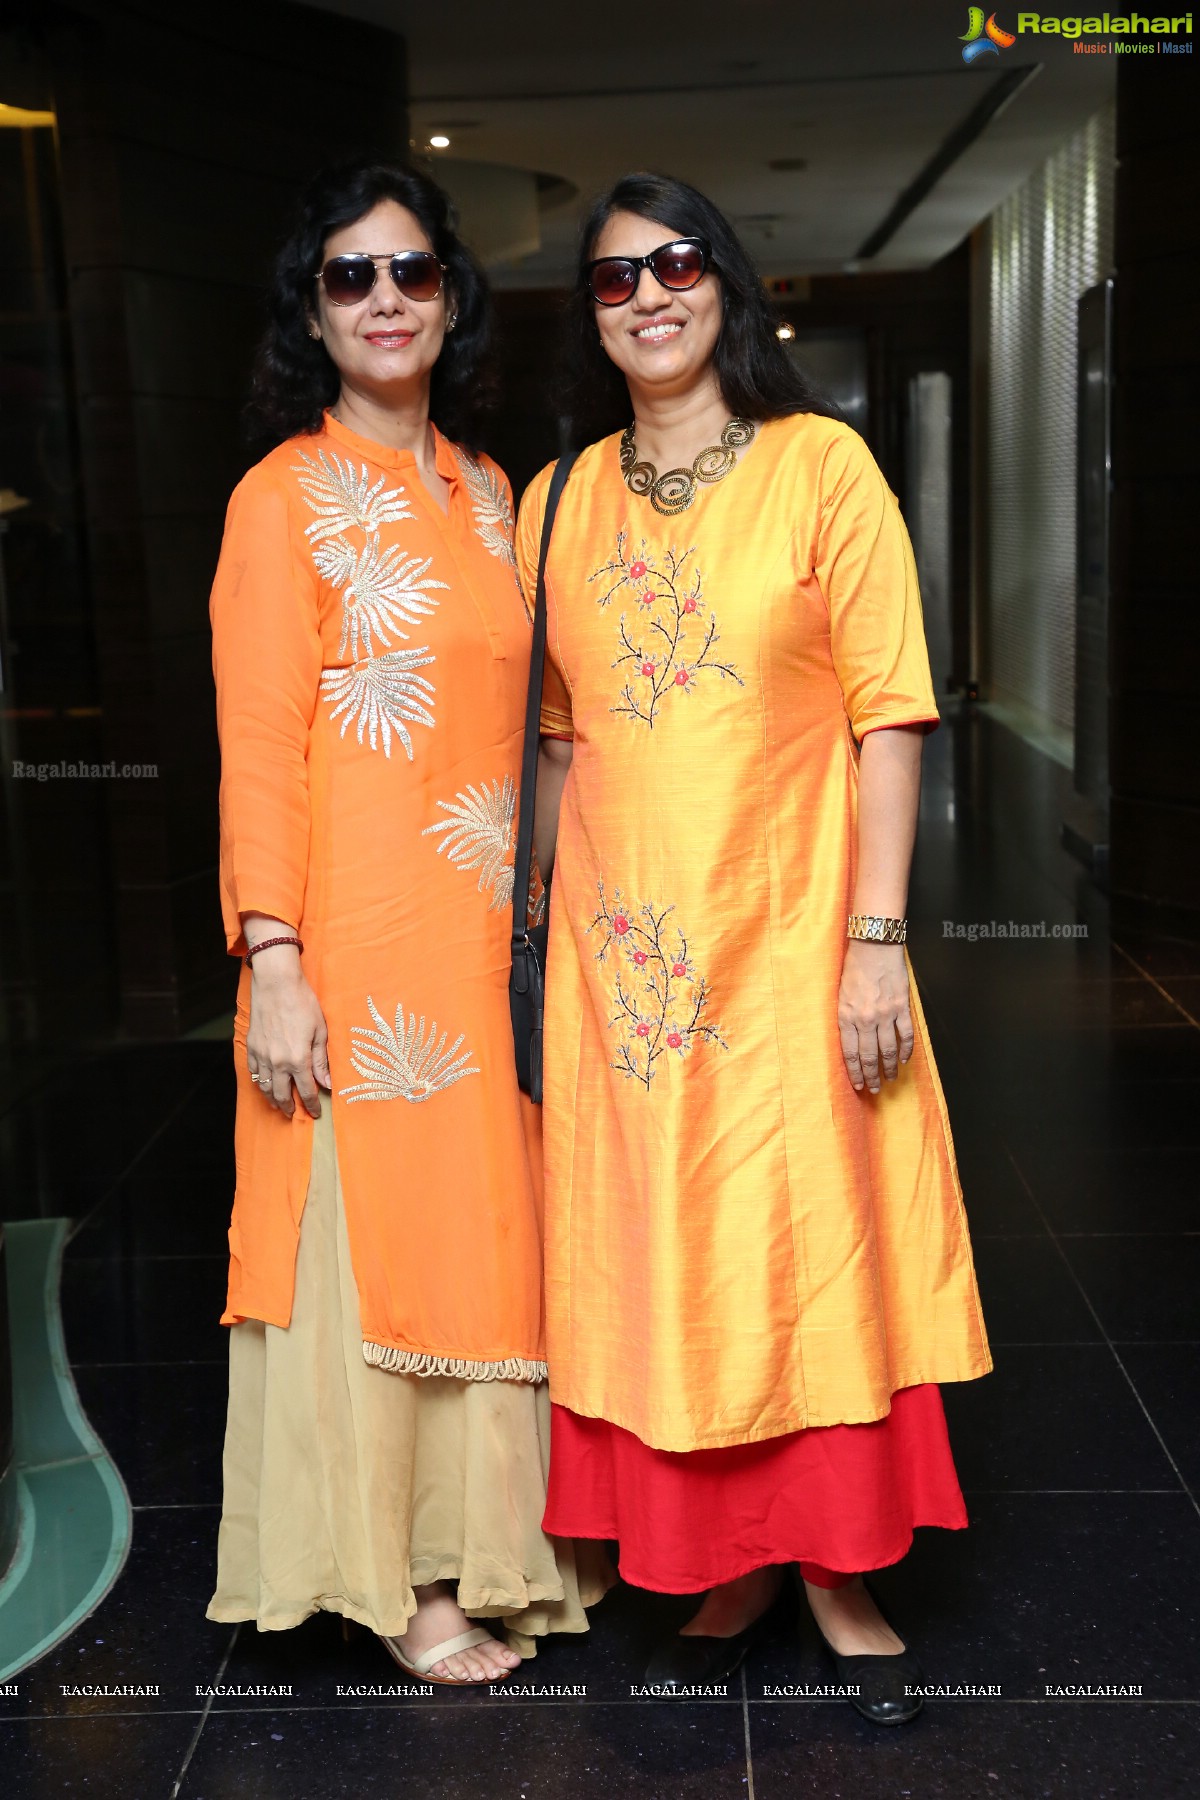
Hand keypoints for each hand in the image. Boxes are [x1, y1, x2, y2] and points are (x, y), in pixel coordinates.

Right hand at [245, 953, 330, 1118]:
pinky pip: (254, 1073)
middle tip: (296, 1113)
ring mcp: (262, 1055)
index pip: (306, 1091)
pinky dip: (260, 1083)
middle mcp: (278, 1062)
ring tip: (279, 1106)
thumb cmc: (302, 1003)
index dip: (312, 1105)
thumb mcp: (320, 1031)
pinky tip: (266, 1085)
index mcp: (298, 1059)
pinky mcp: (252, 1047)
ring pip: (265, 1087)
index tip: (317, 1113)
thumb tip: (327, 1084)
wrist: (276, 983)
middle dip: (290, 1108)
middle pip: (282, 1095)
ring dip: (273, 1100)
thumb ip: (321, 1061)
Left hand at [837, 940, 913, 1093]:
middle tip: (874, 1089)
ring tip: (890, 1079)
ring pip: (888, 1050)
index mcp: (846, 1016)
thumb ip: (845, 1017)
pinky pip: (905, 1035)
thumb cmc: (854, 967)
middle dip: (871, 1076)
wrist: (874, 946)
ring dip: (889, 1068)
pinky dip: (906, 1050)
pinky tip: (904, 1060)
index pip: (850, 1053)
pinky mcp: (902, 1008)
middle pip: (869, 1056)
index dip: (854, 1072)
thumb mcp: (840, 994)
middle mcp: (865, 1019)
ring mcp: (885, 1014)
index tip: (857, 1085)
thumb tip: (850, 1039)